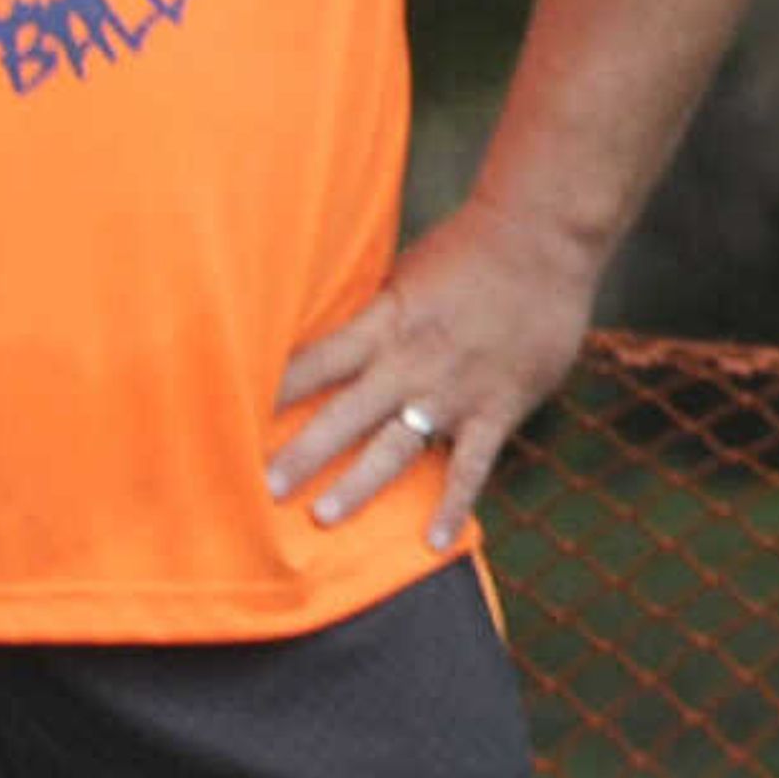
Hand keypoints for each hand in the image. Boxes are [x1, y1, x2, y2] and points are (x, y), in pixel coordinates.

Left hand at [266, 193, 601, 551]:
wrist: (545, 236)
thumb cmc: (473, 244)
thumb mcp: (409, 272)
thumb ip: (376, 313)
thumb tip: (332, 334)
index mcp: (387, 322)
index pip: (317, 361)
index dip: (276, 390)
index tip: (233, 417)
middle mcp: (412, 362)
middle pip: (346, 414)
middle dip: (303, 452)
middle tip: (261, 489)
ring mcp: (455, 391)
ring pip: (398, 446)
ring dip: (360, 483)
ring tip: (323, 517)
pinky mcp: (497, 407)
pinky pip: (471, 464)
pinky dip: (453, 503)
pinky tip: (435, 541)